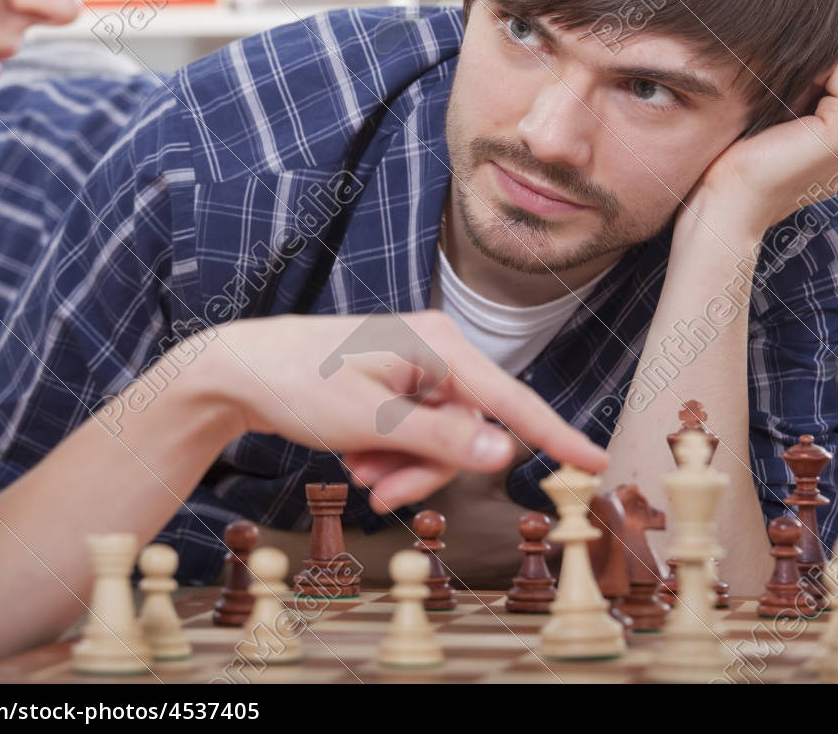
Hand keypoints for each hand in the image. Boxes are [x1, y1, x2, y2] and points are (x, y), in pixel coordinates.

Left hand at [187, 311, 605, 513]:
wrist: (240, 372)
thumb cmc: (298, 383)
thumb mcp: (370, 420)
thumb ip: (441, 439)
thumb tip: (506, 451)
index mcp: (439, 345)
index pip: (512, 399)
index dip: (555, 435)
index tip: (597, 462)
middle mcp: (437, 352)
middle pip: (471, 433)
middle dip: (429, 469)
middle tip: (379, 491)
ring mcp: (419, 371)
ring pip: (444, 442)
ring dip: (407, 468)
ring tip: (361, 473)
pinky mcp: (401, 388)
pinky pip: (420, 436)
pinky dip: (395, 458)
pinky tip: (360, 460)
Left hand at [682, 47, 837, 239]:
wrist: (725, 205)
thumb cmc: (744, 162)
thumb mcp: (789, 116)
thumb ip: (816, 85)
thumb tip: (822, 31)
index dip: (818, 66)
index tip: (779, 92)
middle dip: (816, 65)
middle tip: (775, 100)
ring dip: (808, 68)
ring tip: (776, 105)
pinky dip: (805, 69)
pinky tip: (777, 101)